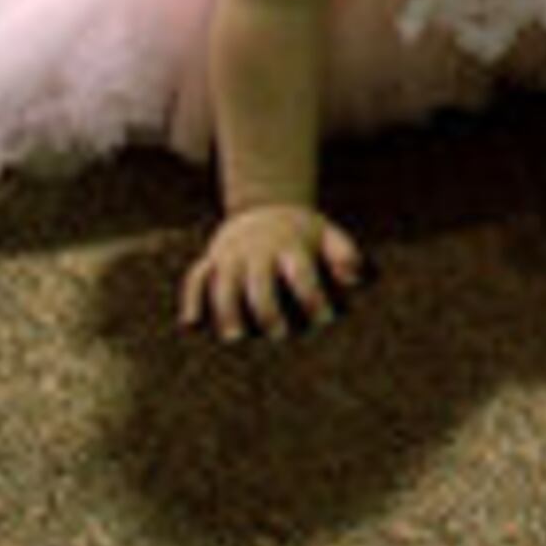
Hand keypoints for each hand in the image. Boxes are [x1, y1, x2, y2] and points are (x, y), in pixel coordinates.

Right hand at [179, 201, 366, 339]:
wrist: (265, 206)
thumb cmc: (303, 235)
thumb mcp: (328, 235)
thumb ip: (344, 254)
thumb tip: (355, 277)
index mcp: (290, 244)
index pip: (301, 272)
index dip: (312, 297)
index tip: (325, 320)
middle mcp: (258, 249)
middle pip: (259, 281)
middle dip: (268, 309)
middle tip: (279, 336)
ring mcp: (232, 254)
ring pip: (224, 283)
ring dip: (227, 310)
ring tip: (235, 338)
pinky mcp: (212, 260)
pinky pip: (196, 277)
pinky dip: (192, 298)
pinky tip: (191, 324)